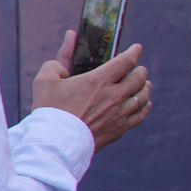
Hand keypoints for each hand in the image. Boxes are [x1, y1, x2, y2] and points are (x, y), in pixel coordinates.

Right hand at [32, 32, 149, 150]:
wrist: (57, 142)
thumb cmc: (50, 110)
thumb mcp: (45, 80)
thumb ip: (56, 62)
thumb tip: (65, 51)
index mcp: (98, 80)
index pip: (125, 61)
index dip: (133, 52)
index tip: (137, 48)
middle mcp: (114, 96)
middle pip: (139, 78)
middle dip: (140, 70)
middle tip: (138, 68)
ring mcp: (120, 114)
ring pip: (143, 96)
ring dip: (145, 87)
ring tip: (144, 84)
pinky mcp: (120, 129)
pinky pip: (141, 115)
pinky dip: (145, 106)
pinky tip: (144, 104)